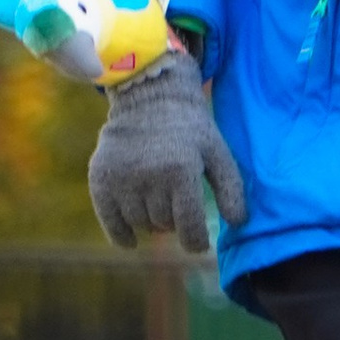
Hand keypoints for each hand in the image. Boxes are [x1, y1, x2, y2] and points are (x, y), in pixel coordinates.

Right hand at [87, 45, 246, 253]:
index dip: (196, 242)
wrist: (150, 97)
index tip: (198, 243)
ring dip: (151, 222)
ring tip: (157, 202)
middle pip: (165, 225)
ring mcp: (123, 177)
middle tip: (176, 204)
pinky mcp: (100, 177)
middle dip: (174, 222)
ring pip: (140, 224)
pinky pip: (110, 221)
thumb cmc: (191, 129)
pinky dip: (121, 235)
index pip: (189, 228)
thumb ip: (231, 188)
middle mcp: (150, 175)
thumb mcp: (218, 152)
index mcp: (182, 170)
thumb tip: (238, 224)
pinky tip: (131, 240)